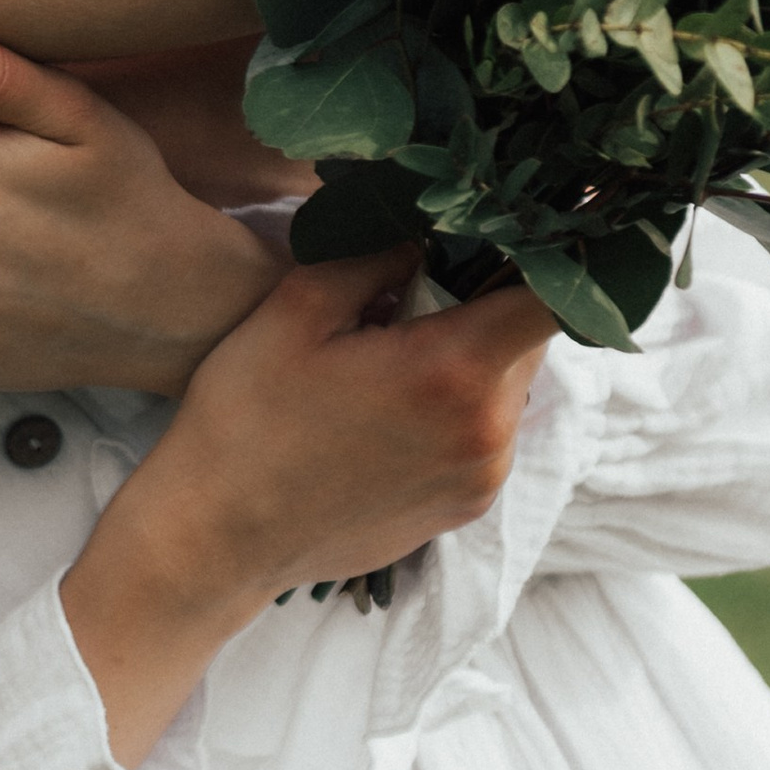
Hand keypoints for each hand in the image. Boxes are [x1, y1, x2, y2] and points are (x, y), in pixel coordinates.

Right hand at [62, 252, 557, 764]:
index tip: (516, 232)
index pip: (553, 297)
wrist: (217, 538)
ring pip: (507, 385)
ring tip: (388, 361)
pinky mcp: (465, 508)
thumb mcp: (294, 311)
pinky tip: (385, 411)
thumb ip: (374, 255)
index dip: (547, 255)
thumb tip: (425, 231)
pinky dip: (455, 407)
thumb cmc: (244, 421)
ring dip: (469, 358)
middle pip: (528, 337)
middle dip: (485, 302)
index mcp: (451, 371)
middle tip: (410, 295)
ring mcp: (482, 477)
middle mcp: (486, 430)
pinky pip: (486, 433)